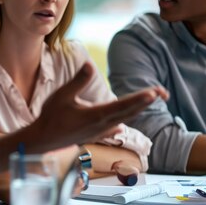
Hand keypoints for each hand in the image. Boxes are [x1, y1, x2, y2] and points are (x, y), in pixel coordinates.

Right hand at [25, 62, 167, 151]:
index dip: (140, 99)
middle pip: (129, 112)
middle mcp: (102, 125)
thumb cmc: (51, 117)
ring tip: (149, 100)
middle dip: (146, 102)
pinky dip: (120, 123)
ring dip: (137, 109)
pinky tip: (120, 126)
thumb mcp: (62, 95)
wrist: (43, 140)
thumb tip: (89, 64)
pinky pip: (112, 128)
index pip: (123, 105)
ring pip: (123, 119)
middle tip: (163, 92)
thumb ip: (78, 81)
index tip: (154, 93)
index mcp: (96, 114)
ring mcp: (98, 132)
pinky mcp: (93, 135)